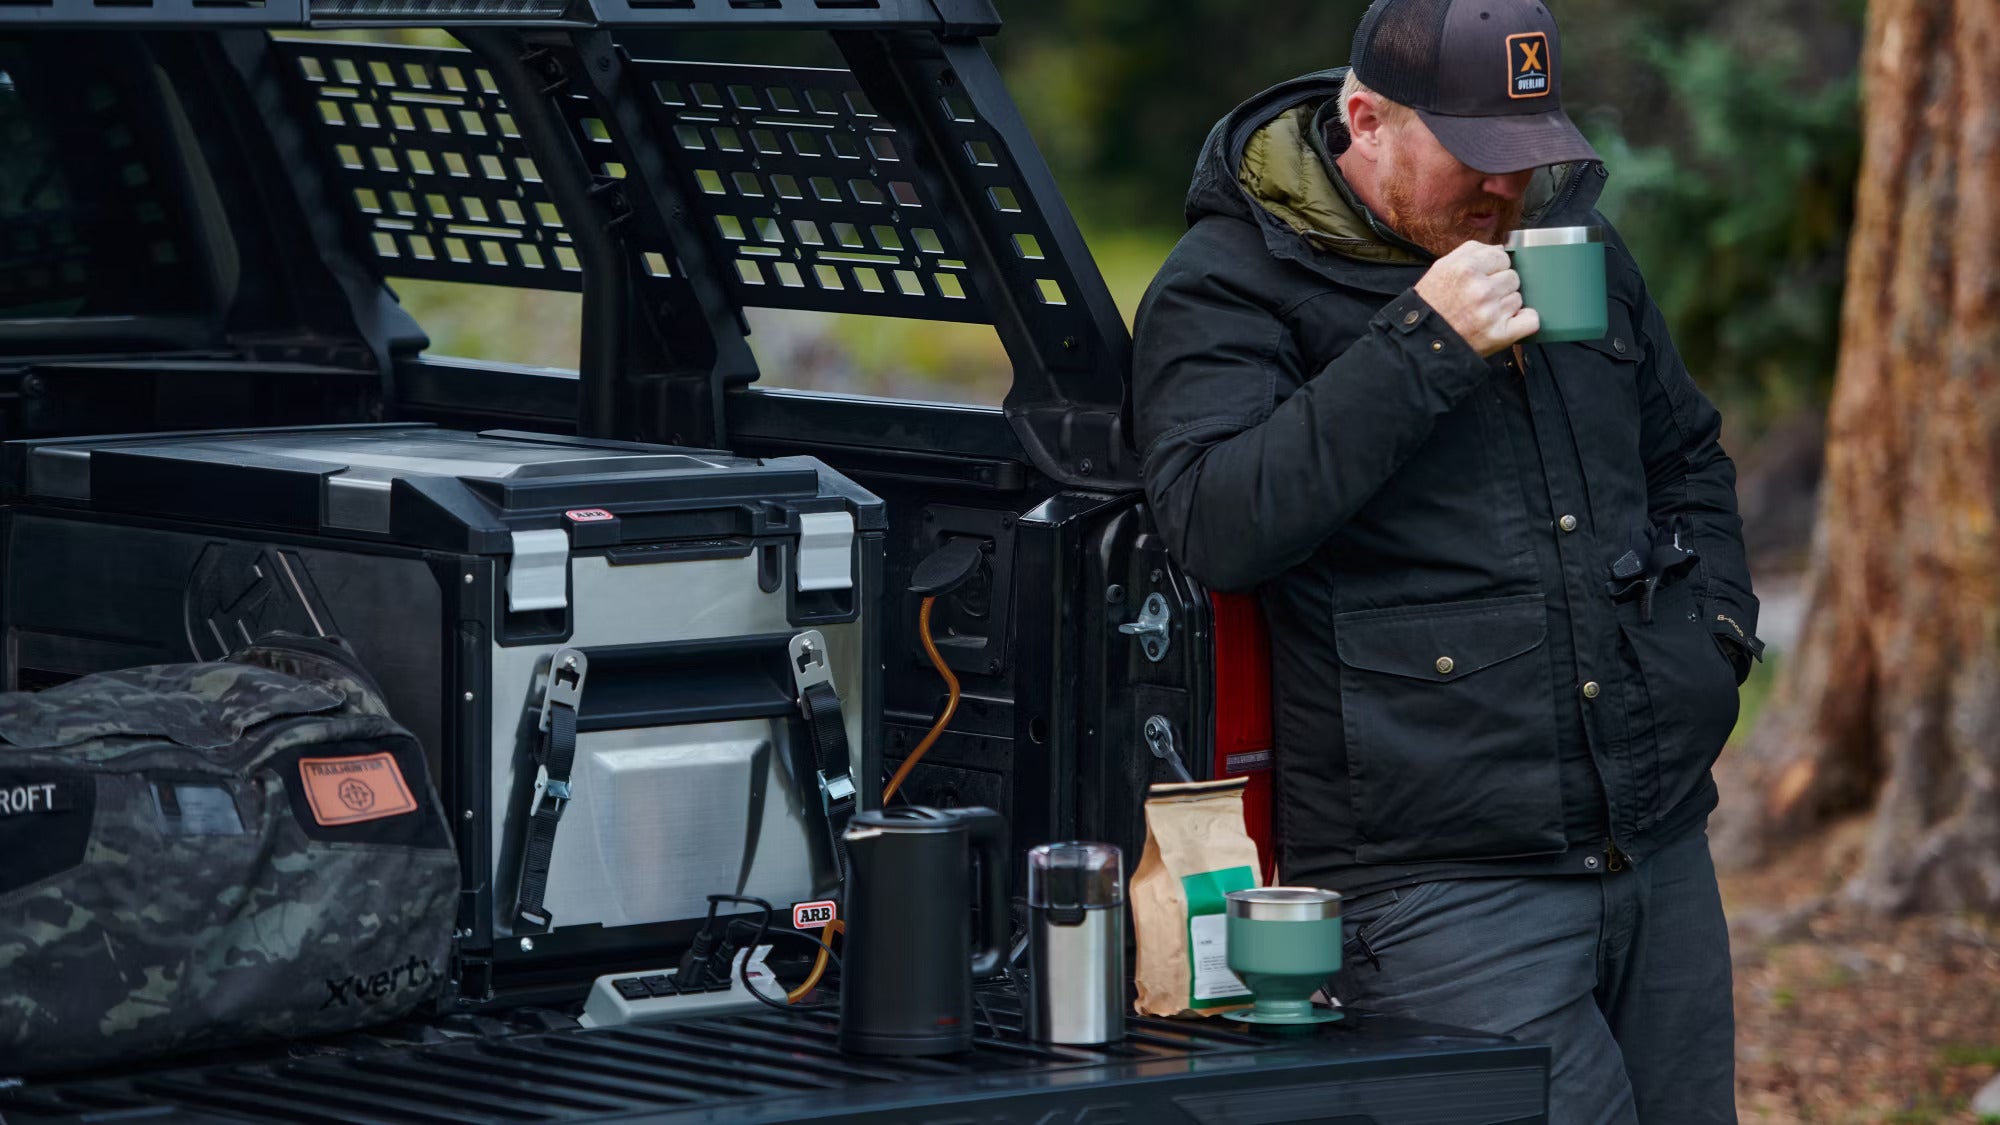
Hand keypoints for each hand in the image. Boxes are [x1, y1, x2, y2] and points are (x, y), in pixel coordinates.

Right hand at [1412, 241, 1539, 357]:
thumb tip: (1501, 248)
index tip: (1484, 278)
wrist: (1422, 341)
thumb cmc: (1432, 304)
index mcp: (1466, 268)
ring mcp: (1491, 313)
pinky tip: (1510, 322)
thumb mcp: (1442, 268)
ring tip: (1485, 313)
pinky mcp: (1500, 335)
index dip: (1494, 267)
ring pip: (1519, 298)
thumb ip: (1471, 250)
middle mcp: (1480, 289)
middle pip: (1513, 277)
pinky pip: (1531, 320)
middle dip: (1500, 286)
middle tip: (1482, 298)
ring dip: (1506, 305)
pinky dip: (1524, 321)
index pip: (1502, 256)